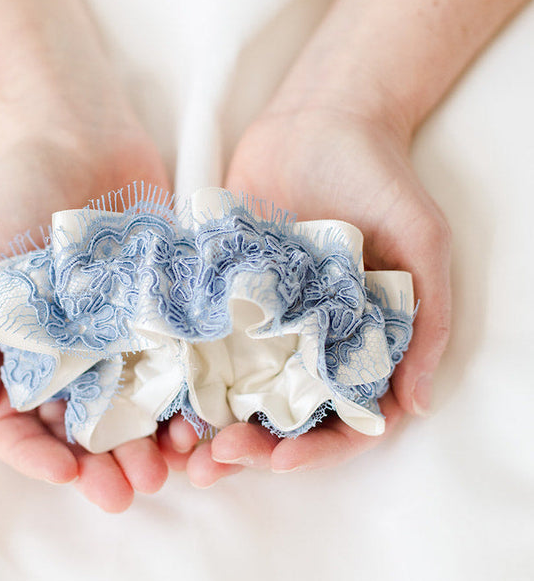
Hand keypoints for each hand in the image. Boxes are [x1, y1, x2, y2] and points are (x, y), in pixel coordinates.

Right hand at [0, 122, 170, 511]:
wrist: (76, 136)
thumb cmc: (8, 198)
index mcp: (20, 358)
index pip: (21, 429)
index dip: (39, 459)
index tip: (69, 473)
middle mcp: (72, 358)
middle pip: (87, 433)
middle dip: (108, 467)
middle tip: (133, 489)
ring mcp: (123, 339)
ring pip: (140, 412)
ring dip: (156, 446)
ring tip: (175, 464)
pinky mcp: (169, 315)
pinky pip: (183, 367)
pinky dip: (194, 399)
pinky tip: (207, 418)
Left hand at [167, 104, 450, 484]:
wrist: (323, 118)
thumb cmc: (383, 179)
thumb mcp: (423, 242)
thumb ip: (426, 318)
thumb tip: (418, 402)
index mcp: (357, 343)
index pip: (342, 418)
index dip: (317, 450)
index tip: (283, 462)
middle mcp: (307, 340)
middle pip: (279, 416)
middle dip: (250, 447)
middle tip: (217, 462)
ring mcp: (260, 317)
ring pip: (232, 388)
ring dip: (207, 424)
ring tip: (178, 446)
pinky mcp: (219, 288)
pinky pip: (195, 336)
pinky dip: (177, 369)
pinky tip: (154, 389)